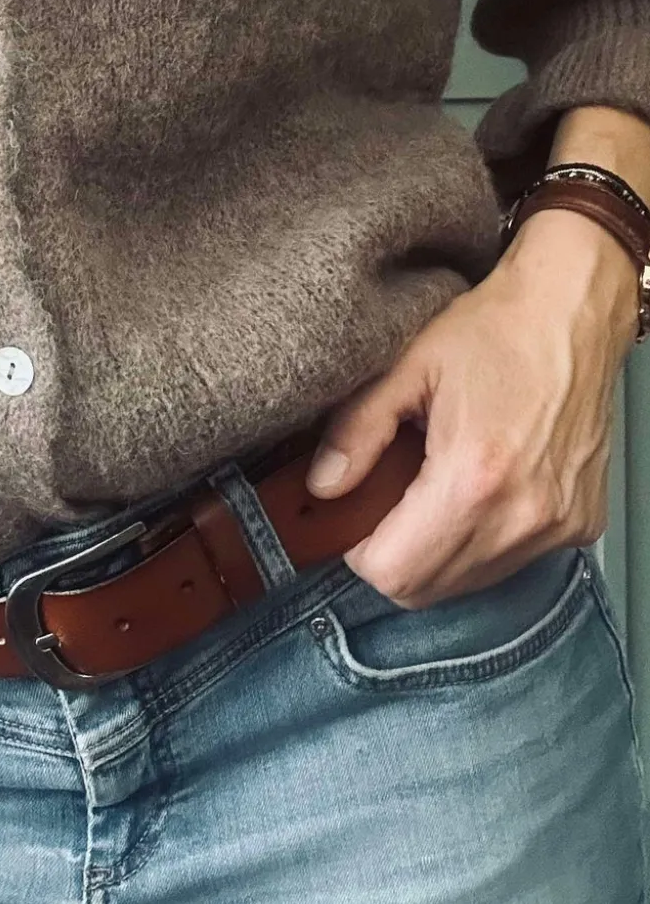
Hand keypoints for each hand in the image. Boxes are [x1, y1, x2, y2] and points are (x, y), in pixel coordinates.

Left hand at [303, 207, 638, 607]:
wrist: (571, 313)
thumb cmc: (494, 331)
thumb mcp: (406, 366)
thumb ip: (357, 430)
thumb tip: (323, 485)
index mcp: (474, 477)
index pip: (395, 573)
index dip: (359, 551)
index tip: (353, 516)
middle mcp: (524, 515)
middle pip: (428, 590)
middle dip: (393, 555)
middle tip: (385, 500)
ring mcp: (558, 527)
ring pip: (469, 583)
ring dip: (437, 552)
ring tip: (431, 487)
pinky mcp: (580, 526)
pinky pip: (510, 562)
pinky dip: (481, 541)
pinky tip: (475, 489)